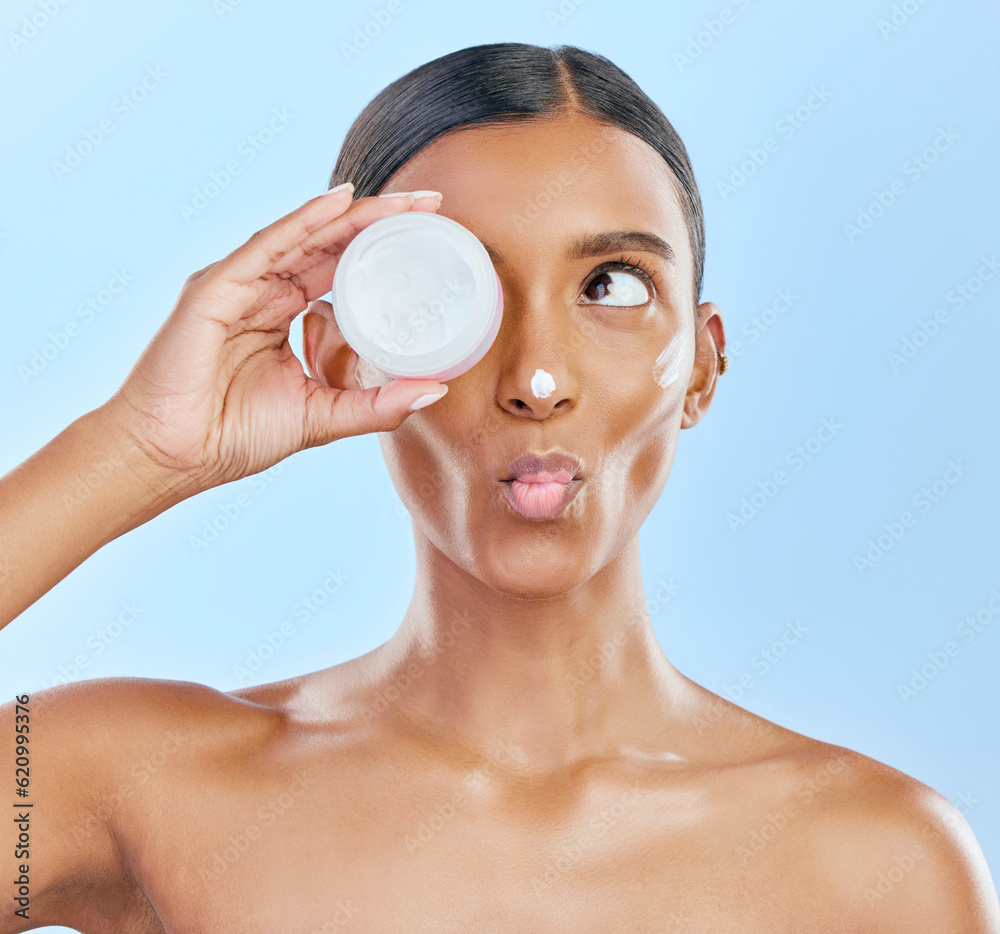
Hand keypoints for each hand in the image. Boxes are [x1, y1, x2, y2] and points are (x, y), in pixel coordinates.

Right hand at [104, 186, 448, 495]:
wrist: (174, 458)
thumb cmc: (236, 436)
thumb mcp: (324, 417)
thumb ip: (377, 405)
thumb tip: (435, 388)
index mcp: (285, 315)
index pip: (340, 270)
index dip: (381, 250)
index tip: (429, 236)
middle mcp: (264, 292)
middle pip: (329, 245)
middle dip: (379, 222)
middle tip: (431, 204)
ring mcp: (238, 286)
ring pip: (303, 238)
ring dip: (353, 216)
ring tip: (400, 202)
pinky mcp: (214, 290)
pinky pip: (265, 248)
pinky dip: (302, 223)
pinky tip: (339, 203)